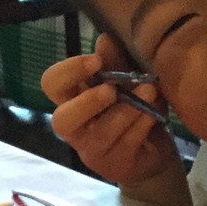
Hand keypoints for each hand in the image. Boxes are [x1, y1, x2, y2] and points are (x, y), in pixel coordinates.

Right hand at [41, 34, 185, 201]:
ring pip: (100, 133)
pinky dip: (141, 125)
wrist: (154, 149)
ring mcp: (93, 151)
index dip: (69, 72)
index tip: (96, 61)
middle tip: (112, 89)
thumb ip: (115, 62)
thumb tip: (105, 40)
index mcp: (71, 100)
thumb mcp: (127, 80)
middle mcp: (76, 128)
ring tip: (149, 91)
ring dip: (125, 110)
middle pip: (62, 120)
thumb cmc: (134, 107)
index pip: (51, 84)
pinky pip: (125, 144)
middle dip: (87, 102)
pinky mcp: (115, 165)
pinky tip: (154, 113)